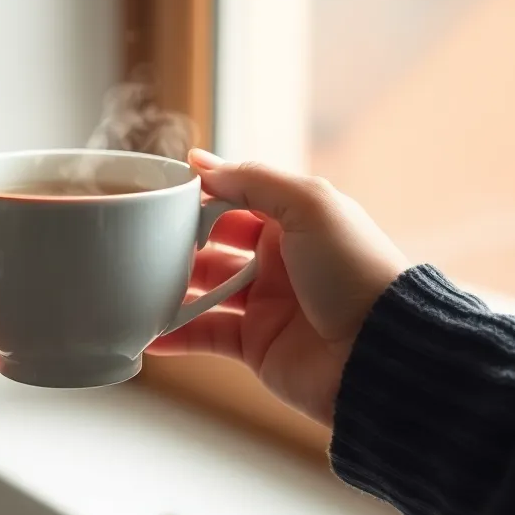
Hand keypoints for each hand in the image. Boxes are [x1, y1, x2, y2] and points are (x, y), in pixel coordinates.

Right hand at [148, 149, 408, 426]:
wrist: (380, 352)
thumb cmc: (355, 270)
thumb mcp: (308, 205)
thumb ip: (253, 179)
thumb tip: (201, 162)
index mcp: (294, 221)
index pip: (235, 200)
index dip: (201, 198)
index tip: (162, 198)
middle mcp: (278, 260)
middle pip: (212, 245)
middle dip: (179, 243)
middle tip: (142, 242)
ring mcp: (265, 304)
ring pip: (203, 291)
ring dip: (170, 288)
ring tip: (134, 284)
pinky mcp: (256, 345)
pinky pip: (206, 336)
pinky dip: (175, 336)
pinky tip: (146, 331)